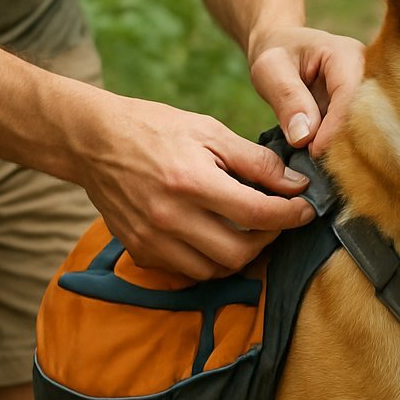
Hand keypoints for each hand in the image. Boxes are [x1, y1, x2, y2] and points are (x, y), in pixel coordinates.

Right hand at [79, 93, 314, 279]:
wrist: (93, 141)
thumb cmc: (154, 129)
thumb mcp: (208, 131)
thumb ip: (255, 161)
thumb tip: (295, 184)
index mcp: (191, 181)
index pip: (257, 213)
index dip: (290, 215)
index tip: (305, 209)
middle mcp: (169, 217)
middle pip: (238, 253)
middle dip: (267, 241)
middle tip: (275, 221)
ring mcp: (151, 239)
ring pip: (212, 270)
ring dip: (238, 255)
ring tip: (246, 230)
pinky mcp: (139, 250)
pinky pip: (184, 271)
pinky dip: (205, 259)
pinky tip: (211, 235)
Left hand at [248, 26, 364, 157]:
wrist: (284, 52)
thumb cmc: (276, 56)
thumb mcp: (269, 69)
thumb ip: (286, 98)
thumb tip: (303, 137)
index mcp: (347, 55)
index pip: (349, 95)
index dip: (334, 127)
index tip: (313, 151)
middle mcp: (368, 73)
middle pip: (367, 114)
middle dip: (344, 142)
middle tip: (317, 160)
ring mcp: (369, 93)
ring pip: (367, 129)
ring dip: (345, 149)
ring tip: (321, 162)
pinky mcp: (363, 110)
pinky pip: (360, 135)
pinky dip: (344, 150)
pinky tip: (327, 159)